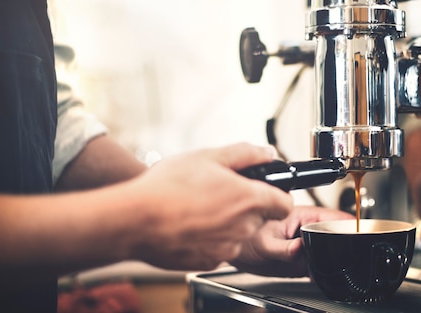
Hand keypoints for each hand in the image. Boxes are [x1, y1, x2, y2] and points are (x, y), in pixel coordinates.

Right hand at [126, 142, 293, 270]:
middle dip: (245, 205)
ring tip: (198, 207)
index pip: (284, 203)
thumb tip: (267, 153)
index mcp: (249, 199)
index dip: (276, 195)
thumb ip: (245, 153)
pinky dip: (210, 238)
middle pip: (259, 217)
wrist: (135, 220)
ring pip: (238, 234)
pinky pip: (219, 248)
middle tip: (218, 192)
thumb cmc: (168, 188)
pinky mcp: (210, 262)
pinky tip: (190, 224)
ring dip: (226, 222)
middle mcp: (243, 227)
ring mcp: (227, 248)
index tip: (264, 190)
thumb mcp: (208, 157)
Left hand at [230, 205, 353, 276]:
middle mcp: (309, 229)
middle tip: (346, 258)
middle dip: (344, 245)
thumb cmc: (247, 240)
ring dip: (335, 259)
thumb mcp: (264, 245)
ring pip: (332, 250)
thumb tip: (301, 249)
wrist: (237, 252)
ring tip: (330, 267)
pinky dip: (325, 270)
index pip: (336, 217)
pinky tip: (320, 276)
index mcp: (303, 216)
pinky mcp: (305, 259)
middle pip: (338, 234)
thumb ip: (284, 249)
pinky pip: (322, 264)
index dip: (351, 226)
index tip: (359, 236)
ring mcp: (308, 244)